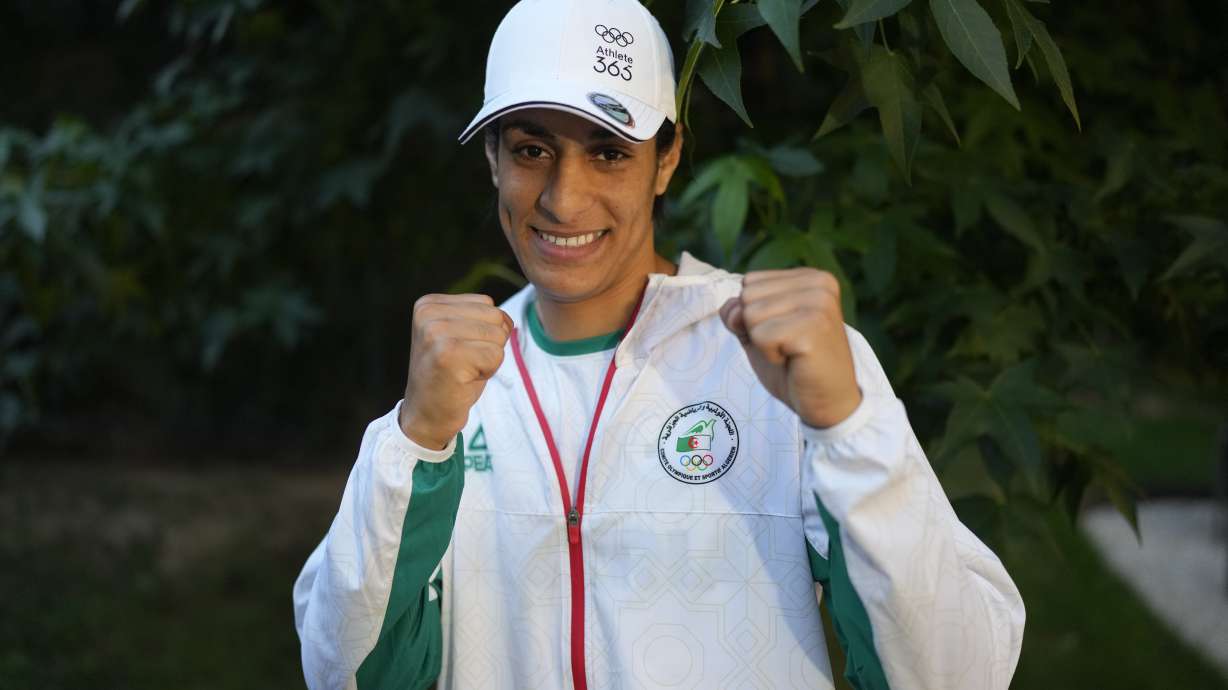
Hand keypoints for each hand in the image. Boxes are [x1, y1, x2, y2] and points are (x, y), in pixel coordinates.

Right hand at [399, 293, 512, 449]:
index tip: (459, 351)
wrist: (426, 416)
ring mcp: (436, 333)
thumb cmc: (450, 376)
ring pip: (498, 336)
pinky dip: (488, 372)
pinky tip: (463, 380)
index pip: (487, 304)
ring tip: (463, 371)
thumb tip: (508, 321)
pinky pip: (496, 356)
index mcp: (429, 304)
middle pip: (495, 317)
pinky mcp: (448, 356)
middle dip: (489, 345)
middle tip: (462, 364)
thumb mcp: (460, 336)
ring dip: (489, 359)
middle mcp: (429, 314)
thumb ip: (481, 318)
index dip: (484, 333)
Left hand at [718, 268, 861, 428]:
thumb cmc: (795, 366)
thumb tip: (733, 311)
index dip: (754, 315)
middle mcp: (818, 283)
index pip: (749, 282)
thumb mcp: (759, 331)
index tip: (784, 332)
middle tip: (788, 345)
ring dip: (763, 343)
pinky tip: (795, 360)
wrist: (828, 402)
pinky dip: (770, 355)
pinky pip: (760, 336)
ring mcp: (818, 303)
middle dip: (757, 328)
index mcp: (809, 277)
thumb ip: (739, 312)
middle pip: (747, 296)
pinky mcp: (813, 328)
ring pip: (750, 315)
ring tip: (791, 352)